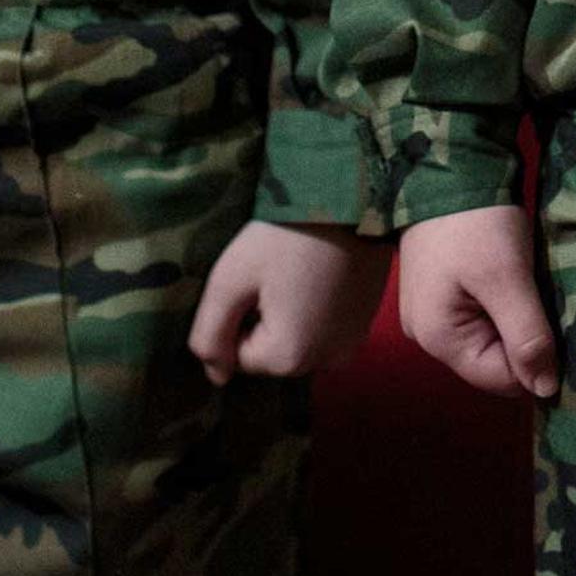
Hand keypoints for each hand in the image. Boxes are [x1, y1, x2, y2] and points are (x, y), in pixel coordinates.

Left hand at [188, 222, 392, 382]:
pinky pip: (327, 331)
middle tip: (274, 273)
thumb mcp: (230, 279)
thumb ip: (210, 335)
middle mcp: (325, 361)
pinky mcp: (365, 323)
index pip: (240, 356)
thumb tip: (216, 377)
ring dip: (291, 316)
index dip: (238, 316)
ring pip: (299, 342)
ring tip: (296, 272)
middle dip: (265, 319)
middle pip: (273, 353)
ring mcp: (350, 343)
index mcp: (288, 357)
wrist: (349, 198)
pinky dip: (317, 311)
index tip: (253, 279)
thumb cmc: (283, 236)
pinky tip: (318, 275)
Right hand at [397, 205, 557, 400]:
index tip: (559, 326)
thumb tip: (545, 391)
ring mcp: (430, 313)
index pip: (501, 379)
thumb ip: (526, 337)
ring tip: (529, 286)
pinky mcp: (439, 292)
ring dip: (515, 320)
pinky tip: (513, 279)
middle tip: (544, 299)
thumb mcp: (506, 279)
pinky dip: (501, 304)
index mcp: (438, 339)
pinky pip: (479, 317)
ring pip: (489, 338)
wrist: (445, 164)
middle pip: (492, 361)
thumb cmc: (475, 223)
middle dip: (524, 339)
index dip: (536, 361)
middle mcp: (427, 336)